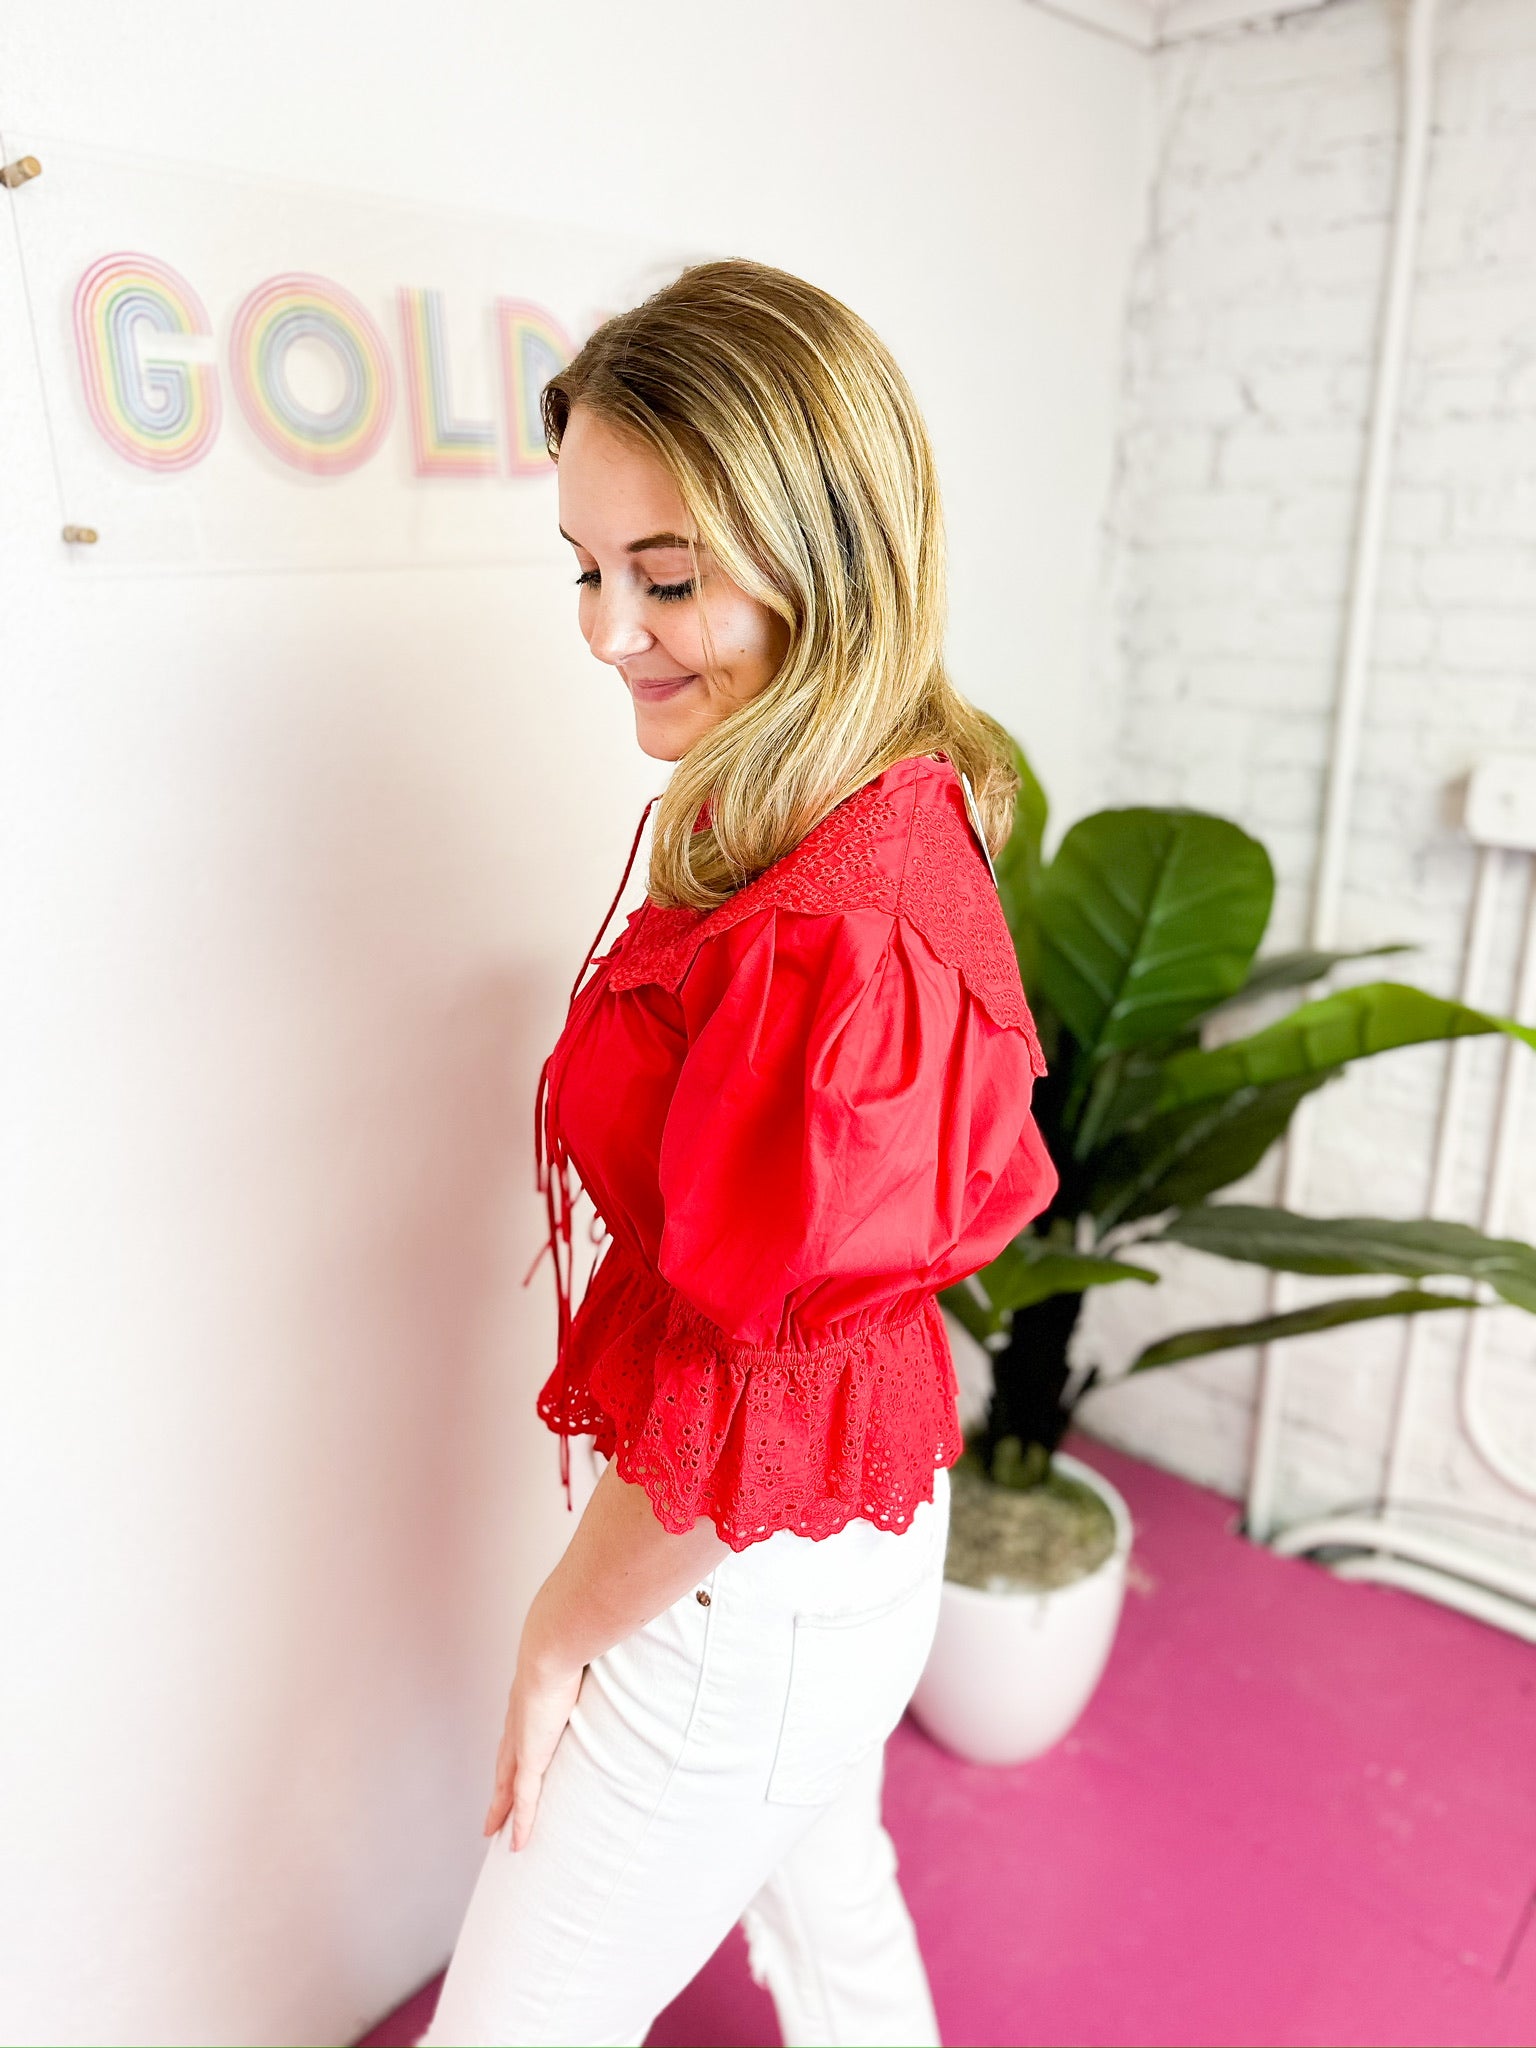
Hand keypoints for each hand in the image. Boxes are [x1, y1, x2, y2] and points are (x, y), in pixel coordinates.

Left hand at [483, 1646, 585, 1852]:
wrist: (553, 1643)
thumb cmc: (569, 1637)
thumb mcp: (580, 1649)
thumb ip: (592, 1654)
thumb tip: (613, 1642)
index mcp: (527, 1696)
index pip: (515, 1731)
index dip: (510, 1751)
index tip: (508, 1764)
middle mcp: (518, 1721)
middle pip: (502, 1764)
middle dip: (497, 1789)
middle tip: (490, 1811)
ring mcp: (522, 1741)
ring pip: (506, 1786)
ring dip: (500, 1809)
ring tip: (493, 1830)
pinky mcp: (530, 1756)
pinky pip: (524, 1798)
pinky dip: (521, 1822)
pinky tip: (517, 1843)